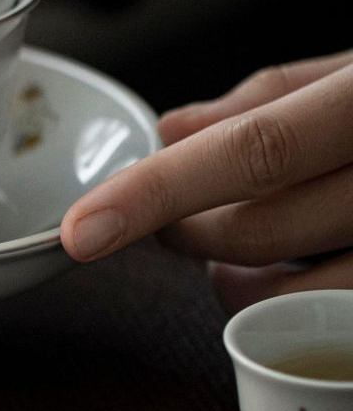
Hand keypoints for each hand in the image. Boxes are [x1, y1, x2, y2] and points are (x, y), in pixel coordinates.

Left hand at [60, 51, 352, 310]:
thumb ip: (276, 94)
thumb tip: (174, 128)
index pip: (253, 151)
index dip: (156, 192)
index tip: (82, 228)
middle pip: (259, 231)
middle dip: (187, 234)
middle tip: (172, 222)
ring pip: (296, 296)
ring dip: (237, 286)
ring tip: (228, 261)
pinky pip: (337, 316)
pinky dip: (292, 310)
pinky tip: (286, 283)